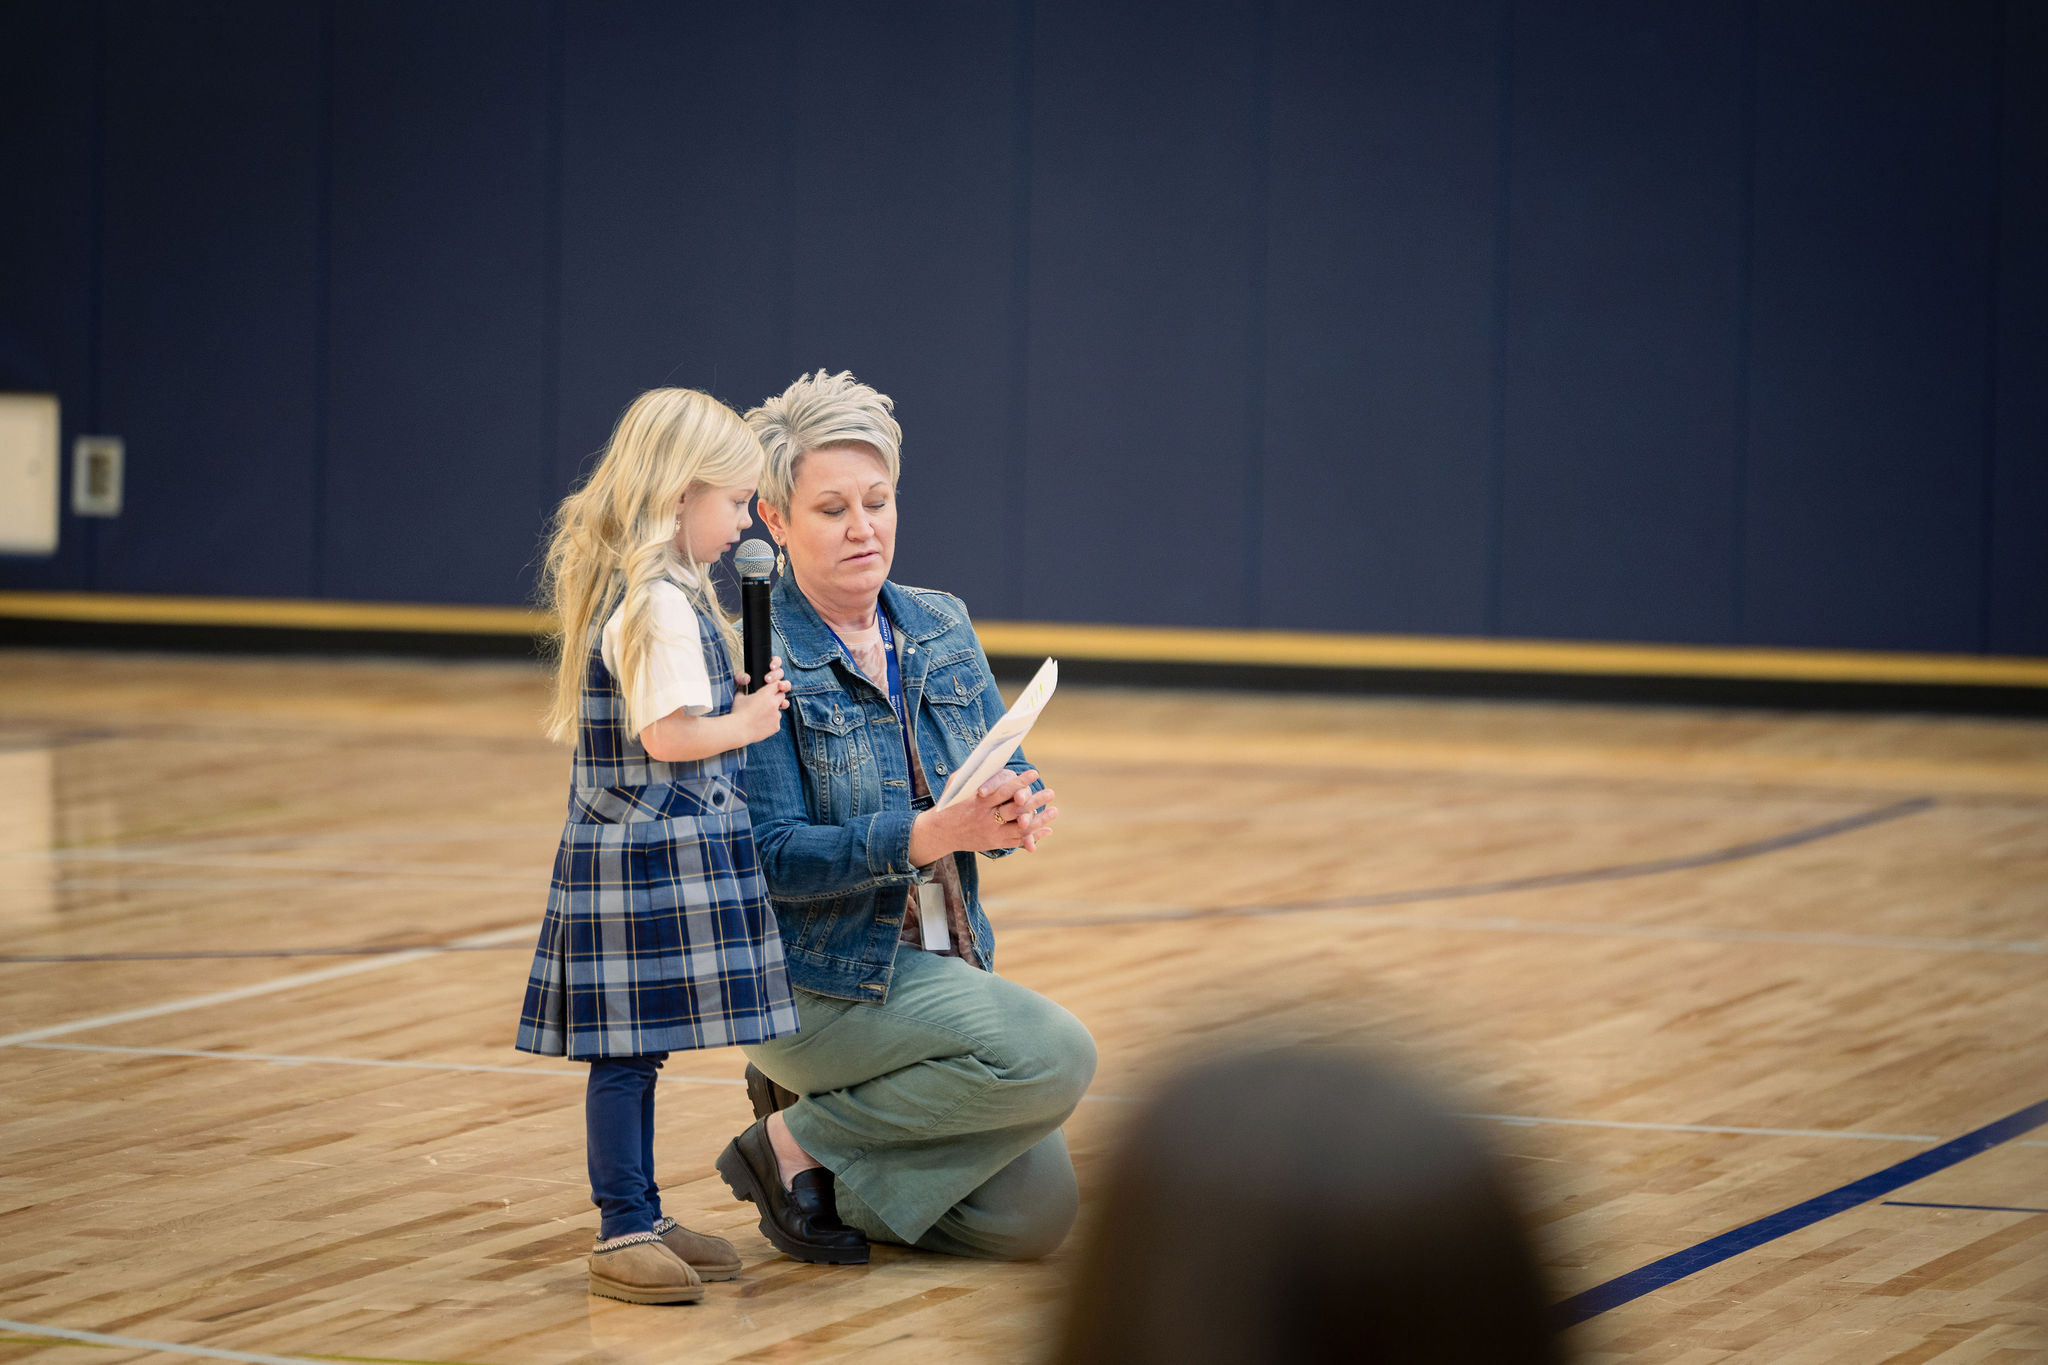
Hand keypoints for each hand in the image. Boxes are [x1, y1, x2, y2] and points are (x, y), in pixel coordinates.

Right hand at [728, 658, 790, 744]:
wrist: (738, 730)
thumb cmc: (737, 713)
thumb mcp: (739, 697)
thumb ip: (744, 689)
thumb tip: (743, 684)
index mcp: (766, 693)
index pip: (777, 684)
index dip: (774, 687)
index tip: (772, 689)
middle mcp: (774, 703)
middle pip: (782, 696)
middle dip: (777, 697)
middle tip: (768, 701)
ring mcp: (776, 715)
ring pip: (779, 711)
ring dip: (773, 712)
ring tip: (760, 716)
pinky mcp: (776, 726)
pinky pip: (776, 722)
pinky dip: (771, 723)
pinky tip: (760, 724)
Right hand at [907, 768, 1058, 864]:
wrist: (939, 832)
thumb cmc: (949, 804)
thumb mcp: (956, 785)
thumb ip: (973, 774)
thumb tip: (988, 757)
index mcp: (978, 803)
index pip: (1003, 791)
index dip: (1020, 782)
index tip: (1034, 773)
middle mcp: (986, 819)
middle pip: (1015, 809)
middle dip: (1035, 801)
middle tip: (1050, 792)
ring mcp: (991, 833)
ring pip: (1020, 828)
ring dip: (1039, 820)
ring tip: (1054, 811)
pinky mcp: (994, 843)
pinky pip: (1017, 840)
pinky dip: (1033, 836)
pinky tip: (1047, 829)